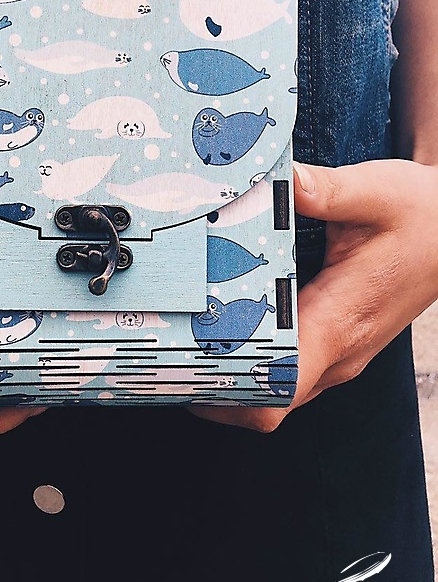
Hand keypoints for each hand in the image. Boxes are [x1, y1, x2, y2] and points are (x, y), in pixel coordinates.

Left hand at [192, 159, 437, 431]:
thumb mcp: (376, 192)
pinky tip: (230, 324)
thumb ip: (323, 189)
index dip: (227, 392)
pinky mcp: (339, 342)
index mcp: (338, 322)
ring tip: (188, 340)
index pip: (279, 388)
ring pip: (279, 388)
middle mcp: (339, 351)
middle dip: (216, 386)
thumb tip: (278, 181)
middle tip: (169, 350)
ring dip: (236, 374)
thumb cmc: (424, 216)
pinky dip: (258, 359)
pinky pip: (291, 368)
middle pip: (268, 400)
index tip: (183, 369)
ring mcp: (340, 352)